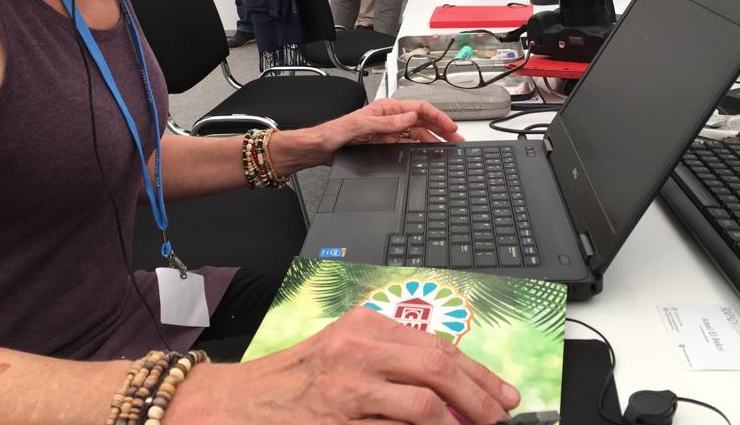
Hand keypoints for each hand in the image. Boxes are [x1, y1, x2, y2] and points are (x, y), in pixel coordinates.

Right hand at [169, 308, 519, 423]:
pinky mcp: (338, 421)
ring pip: (424, 402)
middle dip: (479, 395)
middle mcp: (358, 348)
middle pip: (438, 366)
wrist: (237, 405)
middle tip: (499, 415)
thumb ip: (390, 358)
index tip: (502, 391)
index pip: (436, 343)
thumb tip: (448, 384)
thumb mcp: (342, 350)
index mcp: (364, 325)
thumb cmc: (294, 380)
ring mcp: (348, 387)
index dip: (477, 370)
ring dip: (457, 423)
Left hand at [321, 98, 462, 154]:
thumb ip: (386, 122)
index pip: (418, 109)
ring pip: (418, 134)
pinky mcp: (385, 145)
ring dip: (434, 140)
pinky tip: (429, 153)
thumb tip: (409, 117)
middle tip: (456, 138)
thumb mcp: (360, 125)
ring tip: (448, 147)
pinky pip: (408, 145)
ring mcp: (388, 132)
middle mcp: (390, 119)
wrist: (321, 149)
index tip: (449, 126)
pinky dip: (421, 149)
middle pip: (422, 121)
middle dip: (441, 128)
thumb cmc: (335, 132)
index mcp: (386, 109)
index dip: (436, 116)